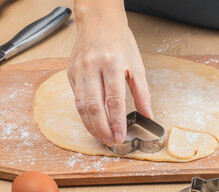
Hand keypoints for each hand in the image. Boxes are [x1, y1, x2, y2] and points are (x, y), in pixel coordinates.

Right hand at [68, 1, 151, 146]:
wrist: (99, 22)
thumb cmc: (119, 42)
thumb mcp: (137, 64)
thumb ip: (142, 92)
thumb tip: (147, 114)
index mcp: (112, 64)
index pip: (114, 100)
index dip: (117, 122)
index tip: (120, 137)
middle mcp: (92, 67)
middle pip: (94, 106)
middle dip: (102, 129)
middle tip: (110, 142)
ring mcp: (78, 71)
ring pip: (81, 106)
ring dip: (91, 126)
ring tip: (101, 137)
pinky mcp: (71, 74)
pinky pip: (76, 99)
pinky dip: (84, 115)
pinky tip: (92, 123)